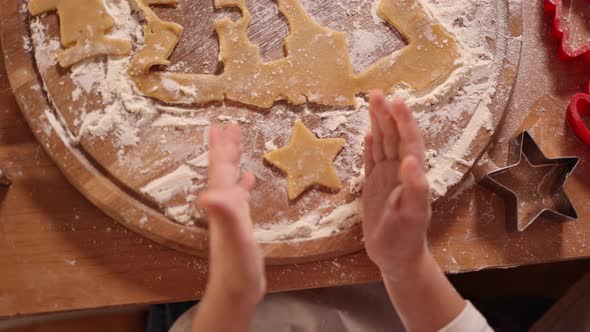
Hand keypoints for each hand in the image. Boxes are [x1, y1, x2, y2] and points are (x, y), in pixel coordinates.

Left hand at [196, 125, 265, 305]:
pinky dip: (244, 185)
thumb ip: (223, 215)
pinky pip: (241, 197)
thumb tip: (206, 193)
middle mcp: (223, 206)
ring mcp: (231, 216)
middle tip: (228, 126)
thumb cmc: (237, 266)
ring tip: (237, 145)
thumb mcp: (234, 238)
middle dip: (225, 148)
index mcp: (223, 204)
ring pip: (230, 181)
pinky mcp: (240, 225)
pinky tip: (249, 180)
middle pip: (222, 171)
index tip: (220, 125)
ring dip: (233, 162)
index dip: (220, 148)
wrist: (236, 290)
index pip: (221, 170)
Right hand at [362, 90, 431, 278]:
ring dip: (379, 123)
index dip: (404, 121)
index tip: (396, 100)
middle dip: (386, 114)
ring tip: (372, 103)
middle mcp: (400, 171)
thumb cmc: (406, 237)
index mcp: (411, 174)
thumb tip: (410, 158)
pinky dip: (370, 145)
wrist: (396, 257)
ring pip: (382, 144)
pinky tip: (369, 133)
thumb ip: (414, 187)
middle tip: (377, 93)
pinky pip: (372, 160)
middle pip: (393, 136)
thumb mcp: (412, 215)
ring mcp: (387, 177)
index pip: (408, 141)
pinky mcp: (374, 186)